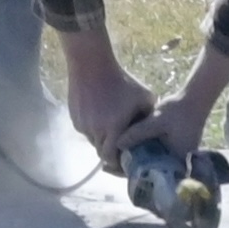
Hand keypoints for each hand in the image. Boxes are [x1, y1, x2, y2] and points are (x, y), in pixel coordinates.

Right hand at [56, 21, 145, 156]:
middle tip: (121, 149)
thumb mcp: (144, 96)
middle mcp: (95, 131)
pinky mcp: (74, 118)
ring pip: (93, 141)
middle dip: (111, 153)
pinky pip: (86, 130)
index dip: (119, 163)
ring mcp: (83, 125)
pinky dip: (94, 129)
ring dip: (102, 140)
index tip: (127, 161)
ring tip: (112, 129)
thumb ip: (150, 116)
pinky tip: (101, 115)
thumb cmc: (121, 80)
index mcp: (113, 128)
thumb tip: (153, 131)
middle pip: (102, 152)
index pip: (112, 158)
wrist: (91, 64)